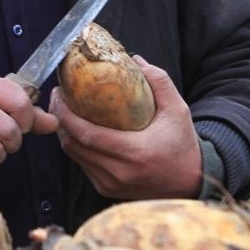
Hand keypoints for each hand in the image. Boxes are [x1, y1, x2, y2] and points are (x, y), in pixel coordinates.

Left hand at [52, 56, 202, 198]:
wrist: (192, 183)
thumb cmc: (183, 145)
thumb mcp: (178, 110)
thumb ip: (159, 82)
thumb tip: (135, 59)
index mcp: (134, 153)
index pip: (87, 135)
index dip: (66, 116)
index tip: (60, 95)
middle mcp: (119, 173)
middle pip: (74, 147)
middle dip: (60, 121)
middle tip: (57, 98)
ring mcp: (111, 185)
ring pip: (75, 158)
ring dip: (65, 134)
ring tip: (63, 111)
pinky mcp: (107, 190)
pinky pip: (83, 167)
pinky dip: (76, 148)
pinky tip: (76, 131)